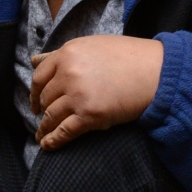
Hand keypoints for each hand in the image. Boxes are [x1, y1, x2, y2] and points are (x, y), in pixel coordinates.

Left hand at [30, 34, 163, 149]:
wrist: (158, 72)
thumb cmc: (129, 57)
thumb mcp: (92, 46)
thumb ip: (62, 55)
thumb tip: (34, 60)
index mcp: (68, 54)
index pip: (39, 77)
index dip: (34, 92)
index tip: (35, 101)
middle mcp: (69, 73)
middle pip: (46, 98)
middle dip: (43, 110)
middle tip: (44, 118)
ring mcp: (78, 95)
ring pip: (51, 116)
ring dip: (44, 128)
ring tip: (42, 135)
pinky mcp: (90, 115)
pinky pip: (63, 132)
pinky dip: (53, 140)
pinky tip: (47, 145)